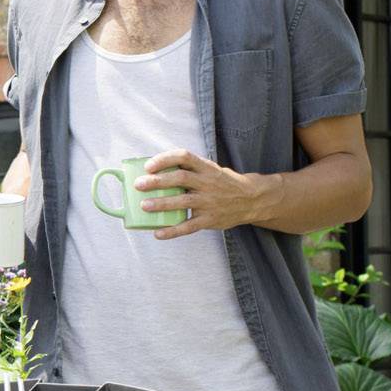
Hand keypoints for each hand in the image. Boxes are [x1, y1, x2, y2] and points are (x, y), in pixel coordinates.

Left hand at [138, 149, 265, 238]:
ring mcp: (209, 202)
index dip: (165, 159)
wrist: (251, 199)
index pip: (184, 157)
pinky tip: (158, 233)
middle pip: (181, 179)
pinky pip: (189, 226)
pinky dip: (172, 231)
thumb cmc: (222, 183)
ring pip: (183, 202)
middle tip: (139, 184)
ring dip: (162, 204)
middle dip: (158, 181)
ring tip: (144, 206)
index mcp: (206, 168)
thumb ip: (189, 170)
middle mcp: (207, 183)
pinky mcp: (210, 220)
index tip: (148, 165)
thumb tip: (154, 172)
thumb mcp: (210, 170)